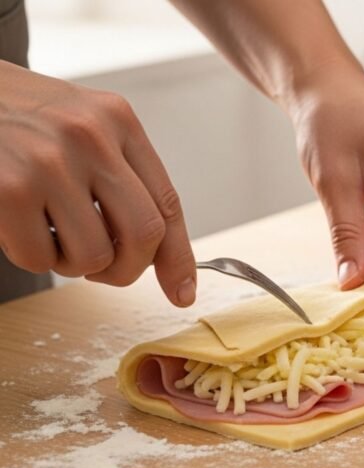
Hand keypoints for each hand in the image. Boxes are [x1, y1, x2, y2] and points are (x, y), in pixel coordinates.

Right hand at [0, 61, 196, 305]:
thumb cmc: (13, 115)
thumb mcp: (79, 123)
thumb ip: (119, 172)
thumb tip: (155, 248)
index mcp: (117, 120)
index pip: (167, 202)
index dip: (178, 257)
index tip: (182, 292)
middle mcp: (90, 136)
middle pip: (144, 235)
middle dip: (128, 269)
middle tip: (104, 270)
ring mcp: (49, 163)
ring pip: (94, 256)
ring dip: (73, 264)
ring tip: (50, 235)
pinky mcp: (9, 190)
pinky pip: (40, 259)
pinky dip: (32, 258)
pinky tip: (18, 227)